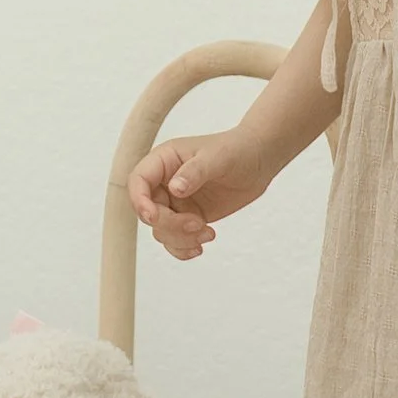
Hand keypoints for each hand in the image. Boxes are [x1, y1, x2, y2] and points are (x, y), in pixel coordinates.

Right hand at [128, 127, 273, 261]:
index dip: (139, 200)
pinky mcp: (189, 218)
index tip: (154, 216)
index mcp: (164, 161)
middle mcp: (165, 182)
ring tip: (208, 233)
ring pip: (161, 230)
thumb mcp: (217, 157)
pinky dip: (184, 248)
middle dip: (170, 224)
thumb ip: (194, 172)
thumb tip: (174, 189)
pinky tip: (201, 246)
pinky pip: (175, 240)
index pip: (138, 181)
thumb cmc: (237, 150)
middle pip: (148, 212)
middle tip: (197, 224)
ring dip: (181, 239)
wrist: (259, 160)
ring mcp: (176, 202)